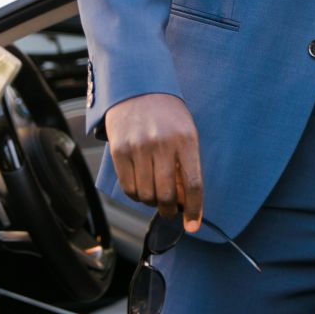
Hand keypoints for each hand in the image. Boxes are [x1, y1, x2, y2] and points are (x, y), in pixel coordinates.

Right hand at [103, 94, 203, 232]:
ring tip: (156, 196)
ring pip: (146, 194)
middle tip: (171, 211)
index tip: (193, 225)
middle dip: (170, 210)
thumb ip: (187, 165)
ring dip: (152, 203)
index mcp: (186, 140)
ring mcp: (138, 147)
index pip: (193, 184)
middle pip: (166, 195)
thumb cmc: (168, 115)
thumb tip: (184, 202)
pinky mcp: (119, 150)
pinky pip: (128, 187)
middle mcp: (162, 144)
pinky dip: (136, 196)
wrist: (138, 88)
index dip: (194, 209)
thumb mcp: (187, 133)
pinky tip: (141, 189)